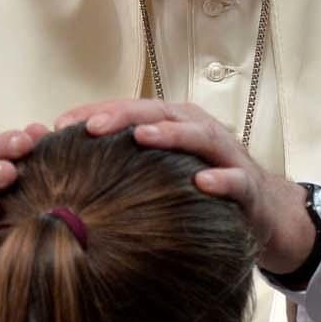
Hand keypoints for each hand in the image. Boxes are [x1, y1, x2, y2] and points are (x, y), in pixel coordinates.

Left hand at [56, 98, 315, 272]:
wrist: (263, 211)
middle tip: (91, 127)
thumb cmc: (200, 186)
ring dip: (170, 134)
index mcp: (172, 124)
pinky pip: (235, 180)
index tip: (57, 125)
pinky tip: (202, 183)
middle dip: (125, 116)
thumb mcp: (161, 170)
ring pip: (197, 135)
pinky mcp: (247, 186)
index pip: (129, 110)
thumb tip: (67, 171)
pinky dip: (220, 179)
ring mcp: (224, 156)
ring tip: (142, 137)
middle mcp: (197, 130)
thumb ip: (125, 165)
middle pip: (159, 113)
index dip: (94, 113)